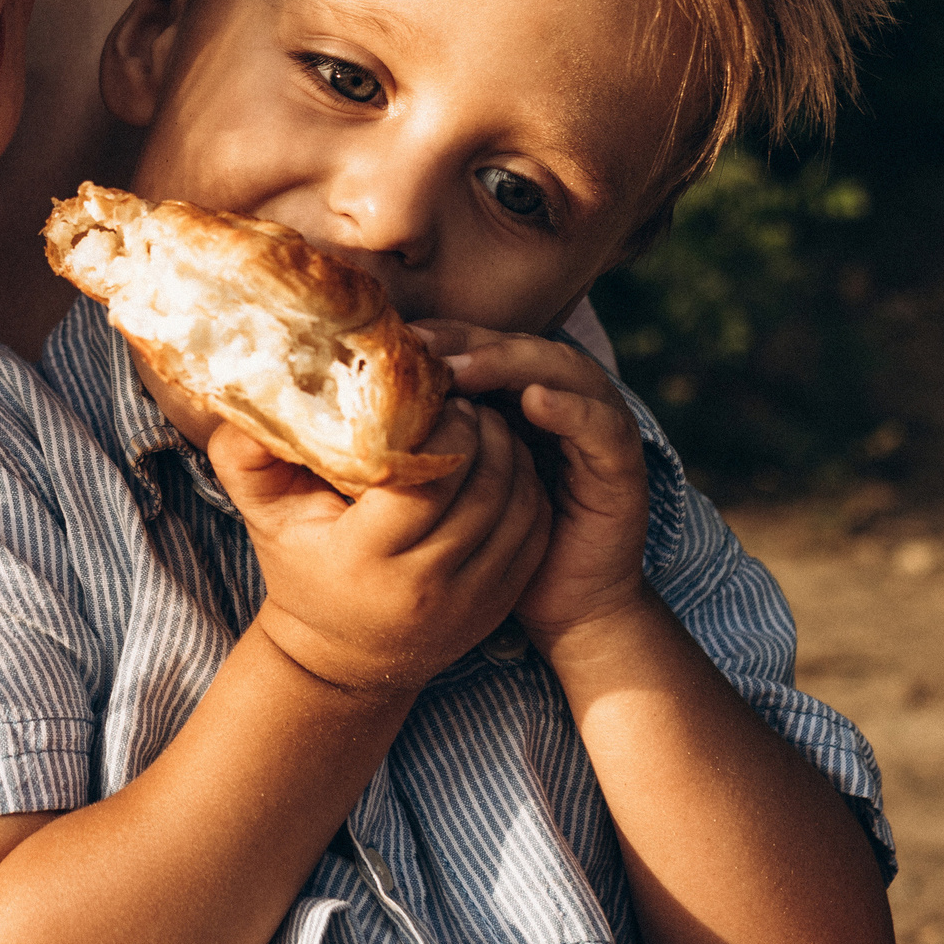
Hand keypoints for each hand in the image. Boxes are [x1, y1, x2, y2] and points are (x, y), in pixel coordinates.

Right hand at [211, 397, 549, 695]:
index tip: (437, 397)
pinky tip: (508, 464)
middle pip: (480, 491)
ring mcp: (468, 601)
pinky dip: (528, 491)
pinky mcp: (497, 605)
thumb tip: (250, 383)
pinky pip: (532, 535)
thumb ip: (246, 453)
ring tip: (490, 424)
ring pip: (516, 509)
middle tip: (469, 401)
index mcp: (365, 557)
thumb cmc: (300, 567)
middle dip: (484, 432)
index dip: (442, 430)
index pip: (424, 481)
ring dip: (512, 456)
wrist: (340, 660)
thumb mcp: (264, 514)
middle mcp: (423, 585)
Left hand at [415, 324, 648, 639]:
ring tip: (467, 368)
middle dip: (472, 341)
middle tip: (425, 345)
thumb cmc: (489, 548)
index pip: (482, 348)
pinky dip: (570, 408)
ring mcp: (594, 426)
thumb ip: (407, 453)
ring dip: (515, 362)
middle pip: (518, 346)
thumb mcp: (441, 492)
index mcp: (513, 402)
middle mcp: (556, 403)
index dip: (444, 338)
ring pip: (562, 369)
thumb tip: (322, 428)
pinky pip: (599, 424)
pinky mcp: (621, 462)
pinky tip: (534, 401)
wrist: (560, 605)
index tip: (396, 339)